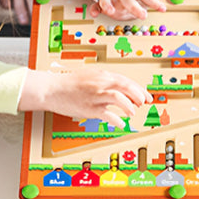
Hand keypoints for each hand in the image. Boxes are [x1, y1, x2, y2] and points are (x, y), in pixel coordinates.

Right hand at [18, 69, 152, 129]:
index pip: (126, 80)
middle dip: (138, 95)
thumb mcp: (90, 76)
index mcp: (102, 75)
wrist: (52, 88)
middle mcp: (100, 83)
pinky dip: (117, 120)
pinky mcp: (89, 108)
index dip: (139, 89)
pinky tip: (121, 123)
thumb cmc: (69, 83)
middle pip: (126, 87)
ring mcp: (95, 95)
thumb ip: (105, 80)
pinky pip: (108, 114)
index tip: (147, 96)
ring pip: (119, 98)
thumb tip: (120, 88)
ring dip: (129, 106)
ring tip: (132, 112)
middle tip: (144, 103)